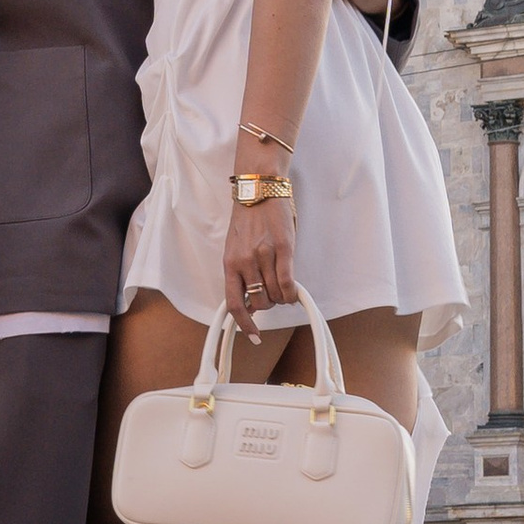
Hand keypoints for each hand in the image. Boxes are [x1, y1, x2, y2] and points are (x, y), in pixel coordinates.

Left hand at [222, 184, 296, 333]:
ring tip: (283, 289)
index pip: (234, 304)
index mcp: (230, 263)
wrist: (259, 188)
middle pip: (260, 302)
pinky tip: (293, 293)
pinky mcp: (284, 249)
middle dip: (268, 305)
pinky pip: (288, 283)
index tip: (254, 335)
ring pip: (275, 295)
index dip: (245, 324)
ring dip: (281, 298)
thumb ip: (241, 273)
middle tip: (272, 295)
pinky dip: (292, 293)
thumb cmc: (248, 219)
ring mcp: (264, 255)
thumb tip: (250, 301)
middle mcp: (245, 262)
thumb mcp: (236, 248)